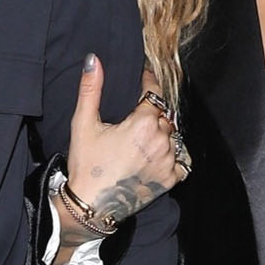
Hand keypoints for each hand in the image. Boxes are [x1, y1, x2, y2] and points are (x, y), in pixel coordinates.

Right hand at [64, 57, 185, 232]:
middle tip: (134, 119)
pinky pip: (181, 161)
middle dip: (151, 113)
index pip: (154, 93)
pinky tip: (156, 156)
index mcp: (142, 123)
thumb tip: (93, 60)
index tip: (143, 78)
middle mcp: (160, 140)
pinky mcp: (170, 179)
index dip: (148, 83)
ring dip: (161, 134)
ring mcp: (167, 161)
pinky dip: (173, 156)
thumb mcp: (83, 124)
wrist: (91, 205)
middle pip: (163, 115)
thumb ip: (90, 89)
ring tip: (142, 140)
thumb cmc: (86, 164)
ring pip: (172, 136)